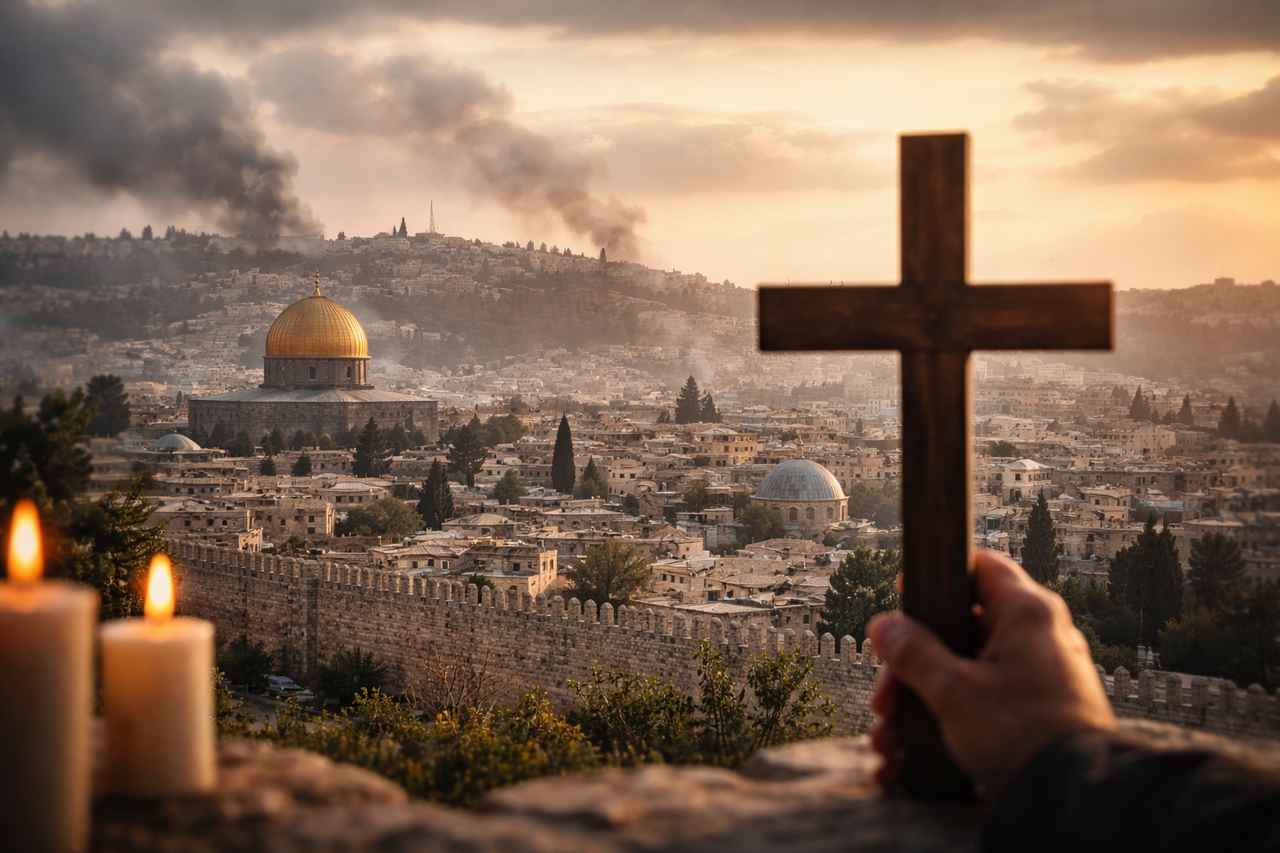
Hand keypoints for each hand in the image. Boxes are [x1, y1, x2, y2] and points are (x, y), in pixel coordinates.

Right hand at [867, 550, 1114, 794]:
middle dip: (913, 666)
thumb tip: (883, 625)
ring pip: (968, 671)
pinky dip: (951, 721)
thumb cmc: (1021, 734)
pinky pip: (986, 701)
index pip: (981, 567)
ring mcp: (1043, 672)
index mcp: (1027, 612)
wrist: (1077, 797)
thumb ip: (914, 653)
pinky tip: (911, 758)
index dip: (939, 578)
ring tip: (890, 740)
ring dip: (922, 701)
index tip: (904, 597)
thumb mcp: (954, 692)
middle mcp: (1040, 635)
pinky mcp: (1042, 708)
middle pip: (961, 630)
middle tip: (885, 699)